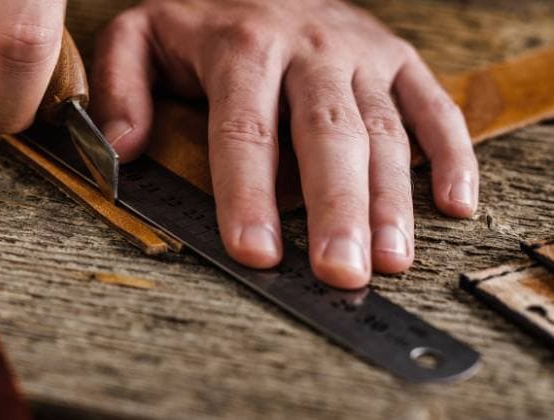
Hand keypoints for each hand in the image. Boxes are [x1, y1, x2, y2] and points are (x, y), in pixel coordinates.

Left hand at [92, 0, 478, 288]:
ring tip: (389, 260)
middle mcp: (309, 48)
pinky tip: (455, 204)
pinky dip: (452, 153)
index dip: (249, 195)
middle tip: (338, 271)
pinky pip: (434, 105)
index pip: (244, 130)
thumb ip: (121, 87)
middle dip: (335, 209)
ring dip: (391, 199)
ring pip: (383, 130)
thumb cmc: (202, 16)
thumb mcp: (140, 35)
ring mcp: (360, 53)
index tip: (255, 252)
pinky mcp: (397, 59)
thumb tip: (121, 151)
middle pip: (326, 136)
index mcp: (242, 46)